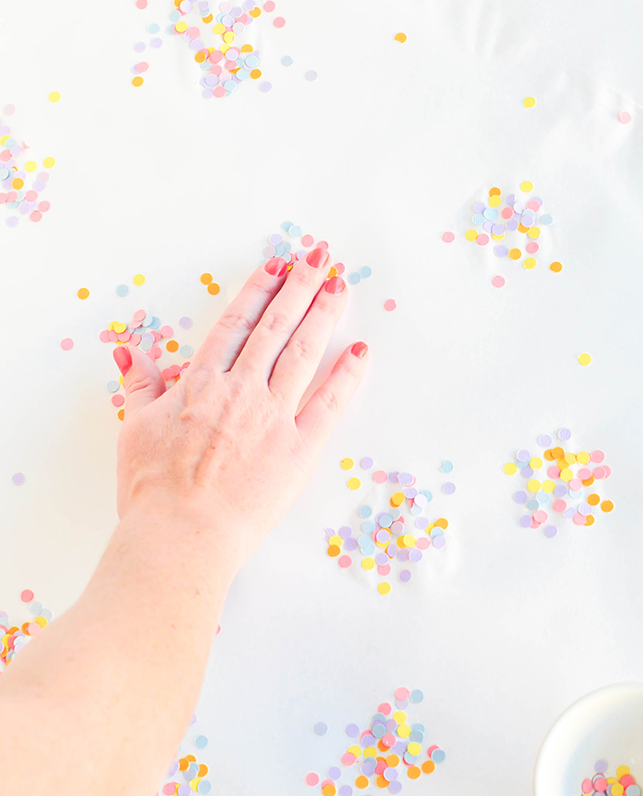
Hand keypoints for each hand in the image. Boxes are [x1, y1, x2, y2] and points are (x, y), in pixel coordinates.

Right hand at [112, 248, 367, 577]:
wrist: (180, 536)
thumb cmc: (154, 489)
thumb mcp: (135, 429)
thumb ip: (140, 385)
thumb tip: (130, 351)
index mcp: (201, 383)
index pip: (235, 323)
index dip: (259, 290)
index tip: (278, 266)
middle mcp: (241, 390)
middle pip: (275, 327)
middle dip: (299, 288)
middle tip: (319, 259)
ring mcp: (273, 417)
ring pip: (303, 354)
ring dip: (323, 316)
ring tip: (339, 286)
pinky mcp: (298, 448)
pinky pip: (329, 404)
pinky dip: (346, 376)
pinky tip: (359, 352)